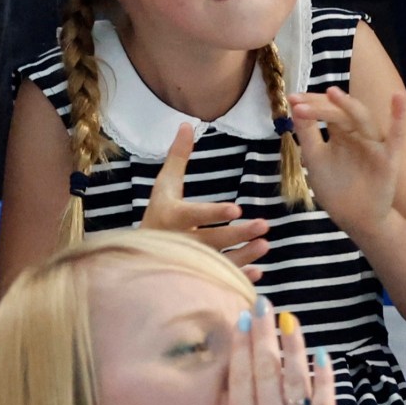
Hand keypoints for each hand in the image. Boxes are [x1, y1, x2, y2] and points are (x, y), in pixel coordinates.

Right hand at [142, 123, 269, 281]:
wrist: (140, 256)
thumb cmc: (159, 214)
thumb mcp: (165, 184)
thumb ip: (177, 156)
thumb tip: (186, 124)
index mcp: (171, 217)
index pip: (193, 215)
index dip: (213, 213)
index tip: (236, 208)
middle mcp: (179, 243)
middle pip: (211, 240)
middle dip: (238, 234)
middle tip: (263, 226)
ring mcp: (189, 264)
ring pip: (219, 262)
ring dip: (244, 256)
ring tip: (265, 244)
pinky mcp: (198, 278)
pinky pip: (220, 280)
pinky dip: (239, 278)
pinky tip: (259, 271)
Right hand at [163, 303, 342, 404]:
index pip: (241, 377)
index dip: (240, 345)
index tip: (241, 318)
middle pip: (266, 370)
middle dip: (264, 333)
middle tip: (263, 304)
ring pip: (296, 380)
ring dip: (292, 347)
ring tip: (290, 318)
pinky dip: (325, 378)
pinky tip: (322, 354)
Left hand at [288, 87, 405, 237]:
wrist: (356, 219)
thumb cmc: (335, 188)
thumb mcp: (315, 159)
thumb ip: (307, 134)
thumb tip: (295, 106)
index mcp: (341, 133)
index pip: (327, 111)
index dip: (311, 104)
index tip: (292, 99)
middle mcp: (358, 133)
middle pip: (341, 112)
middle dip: (320, 105)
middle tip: (300, 102)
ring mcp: (374, 144)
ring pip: (362, 119)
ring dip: (348, 105)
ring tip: (332, 92)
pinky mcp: (388, 158)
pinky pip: (396, 136)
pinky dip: (399, 116)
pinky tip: (398, 97)